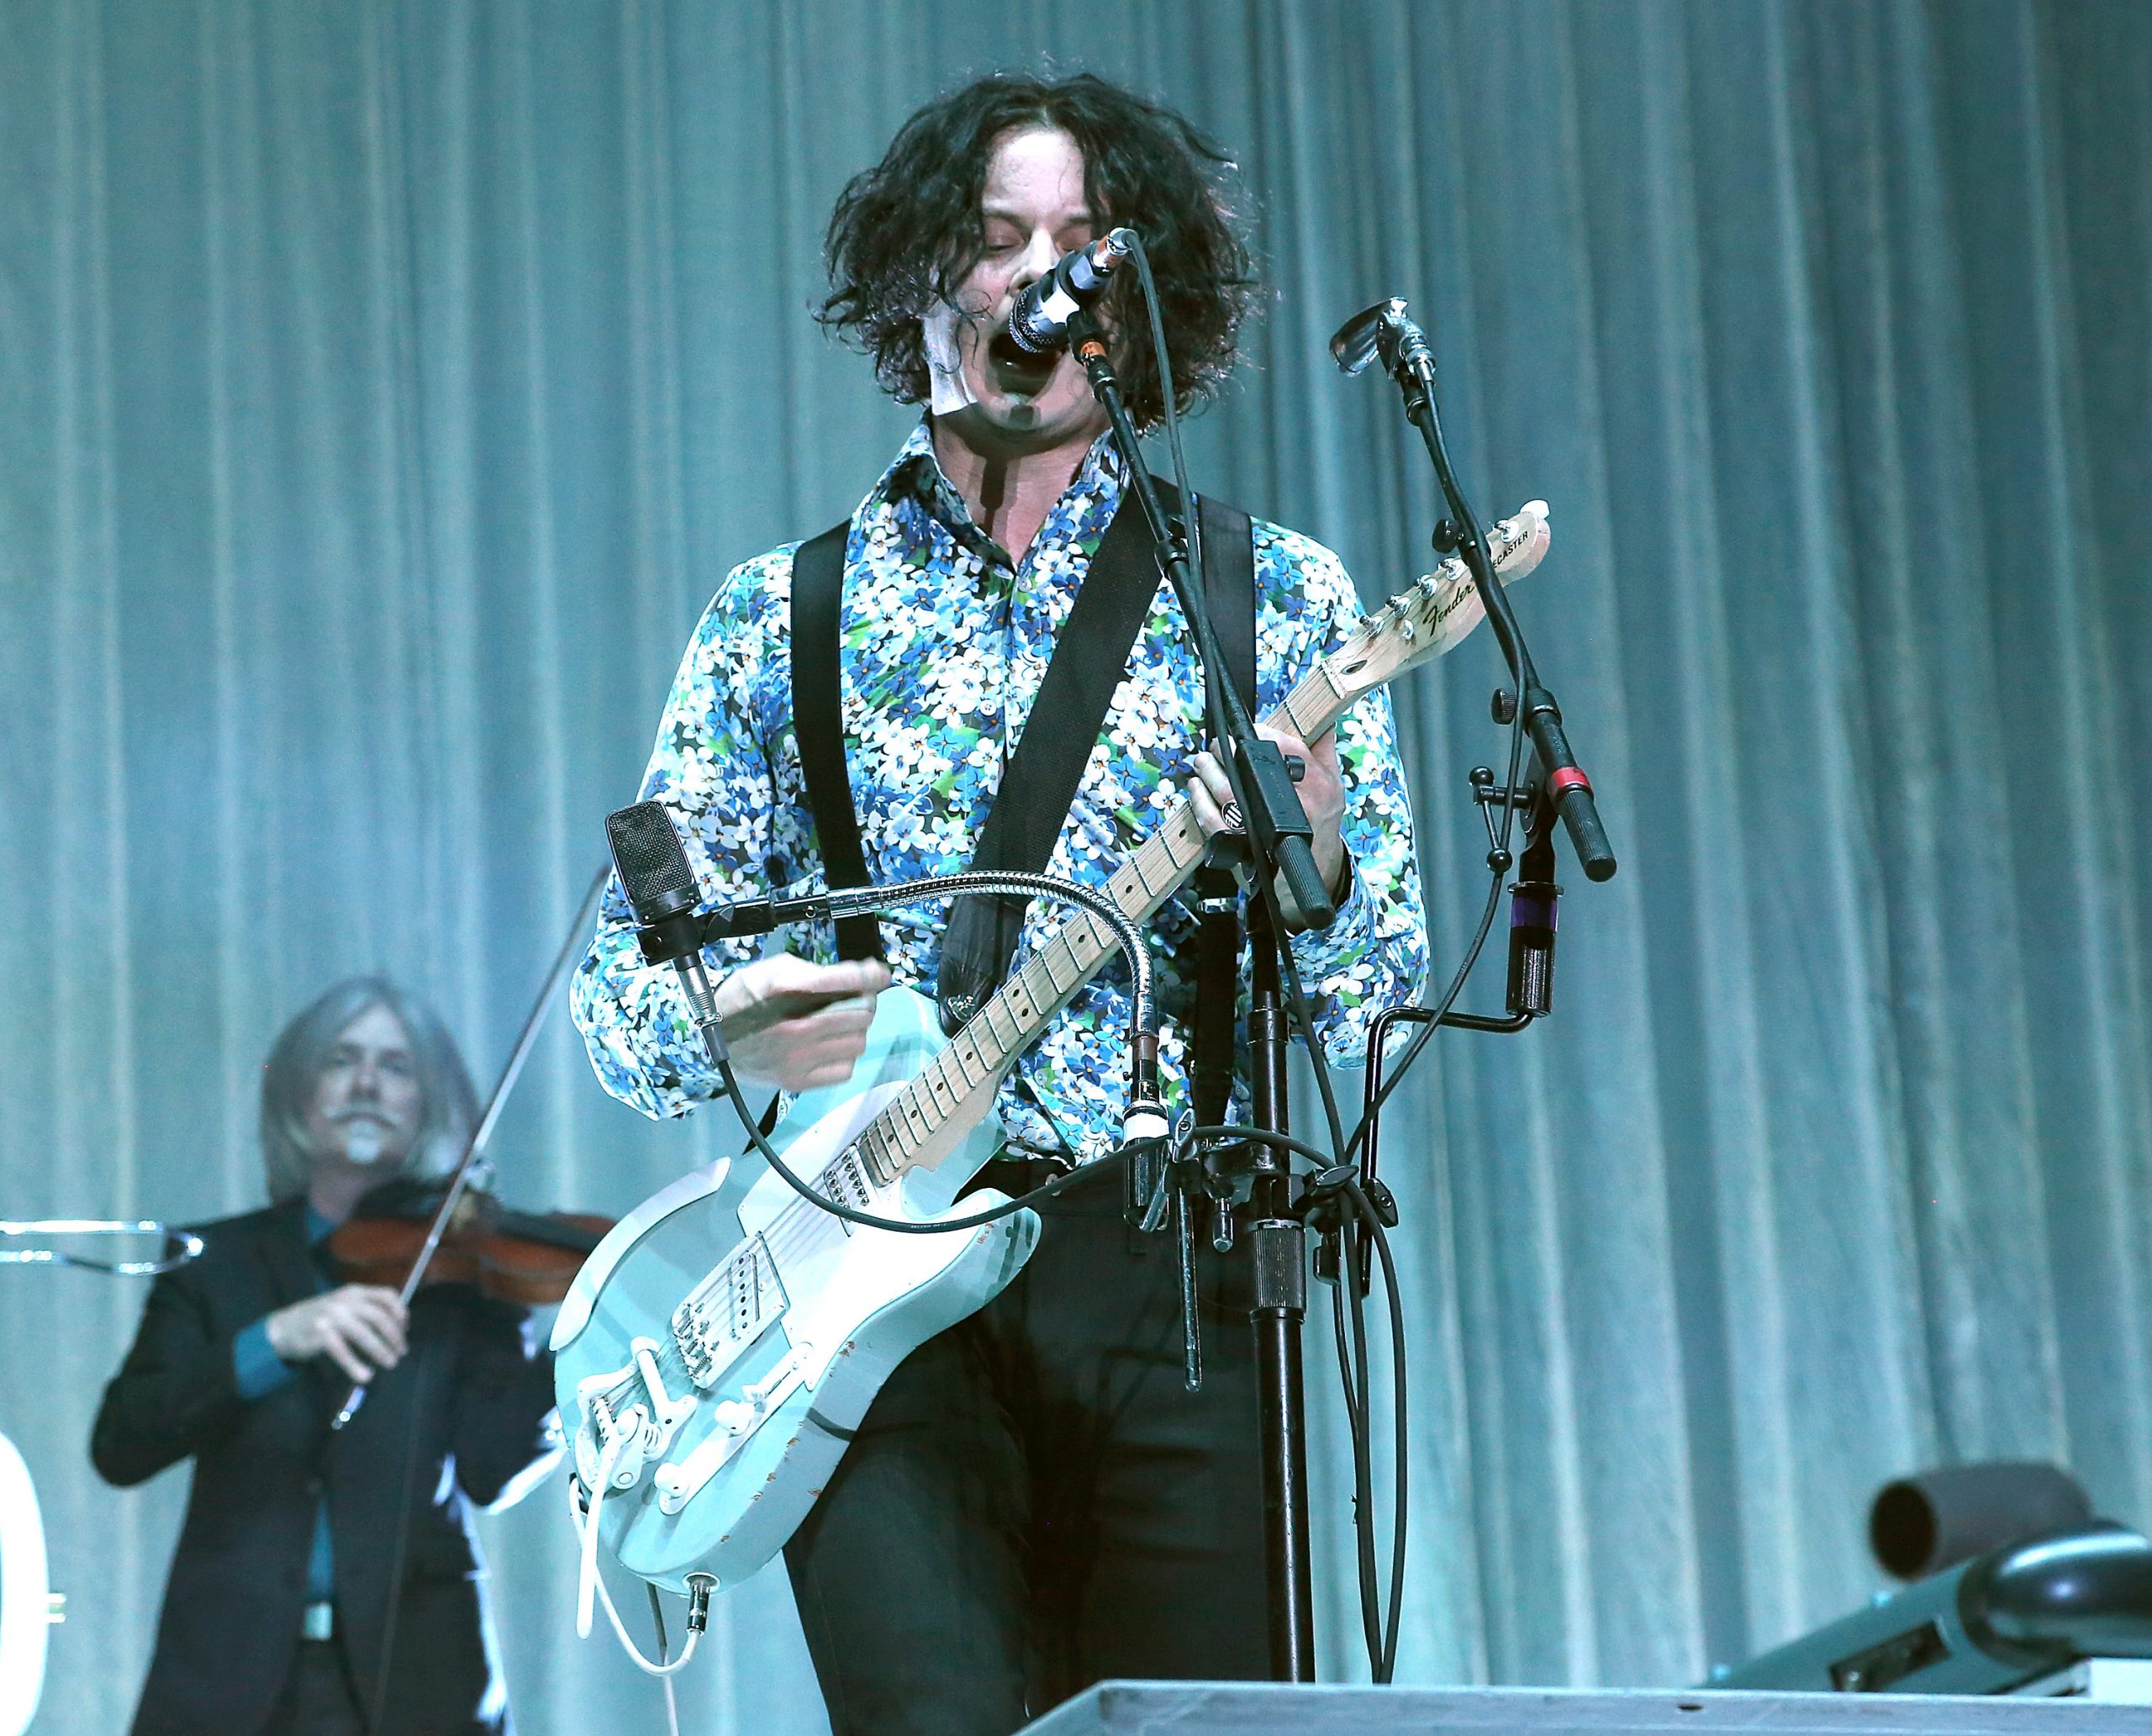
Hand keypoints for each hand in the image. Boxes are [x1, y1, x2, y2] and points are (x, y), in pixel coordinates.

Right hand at [264, 1284, 407, 1383]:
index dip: (401, 1312)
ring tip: (390, 1363)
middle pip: (379, 1317)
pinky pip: (343, 1352)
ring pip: (365, 1335)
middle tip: (401, 1352)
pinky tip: (366, 1376)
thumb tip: (397, 1328)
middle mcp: (345, 1301)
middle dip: (394, 1336)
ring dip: (381, 1351)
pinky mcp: (320, 1334)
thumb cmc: (320, 1318)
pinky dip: (356, 1366)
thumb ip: (366, 1309)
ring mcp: (332, 1316)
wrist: (283, 1327)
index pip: (386, 1296)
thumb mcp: (343, 1305)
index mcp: (355, 1292)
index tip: (406, 1329)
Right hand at [712, 953, 890, 1091]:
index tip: (878, 974)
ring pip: (858, 1042)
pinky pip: (845, 1070)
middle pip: (862, 1013)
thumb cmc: (744, 999)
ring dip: (855, 1031)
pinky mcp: (797, 1080)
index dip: (871, 975)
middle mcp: (796, 1025)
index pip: (848, 980)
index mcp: (788, 990)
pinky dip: (844, 1057)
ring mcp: (797, 1056)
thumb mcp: (773, 969)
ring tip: (840, 1024)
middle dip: (864, 1002)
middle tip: (855, 999)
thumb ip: (816, 971)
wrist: (712, 1037)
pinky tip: (830, 1047)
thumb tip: (862, 974)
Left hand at [1187, 727, 1347, 929]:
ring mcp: (1269, 830)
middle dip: (1225, 753)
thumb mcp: (1332, 782)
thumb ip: (1323, 748)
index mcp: (1318, 785)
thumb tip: (1322, 719)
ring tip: (1202, 763)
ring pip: (1228, 796)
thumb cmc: (1319, 818)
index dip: (1261, 734)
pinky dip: (1200, 804)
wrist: (1316, 865)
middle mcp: (1296, 807)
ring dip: (1208, 775)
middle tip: (1214, 746)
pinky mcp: (1246, 847)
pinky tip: (1197, 790)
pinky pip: (1215, 824)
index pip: (1287, 748)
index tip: (1245, 729)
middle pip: (1251, 771)